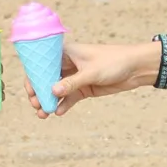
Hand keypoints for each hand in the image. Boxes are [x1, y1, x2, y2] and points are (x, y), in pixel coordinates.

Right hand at [19, 41, 154, 116]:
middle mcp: (68, 64)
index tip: (30, 91)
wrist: (136, 68)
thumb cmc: (114, 61)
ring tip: (44, 114)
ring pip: (57, 91)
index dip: (34, 77)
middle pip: (47, 79)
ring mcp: (75, 77)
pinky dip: (63, 105)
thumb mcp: (92, 72)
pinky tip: (58, 113)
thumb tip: (52, 91)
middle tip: (36, 105)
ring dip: (49, 101)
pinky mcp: (84, 88)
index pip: (43, 63)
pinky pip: (69, 98)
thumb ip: (72, 83)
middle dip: (39, 92)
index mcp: (66, 52)